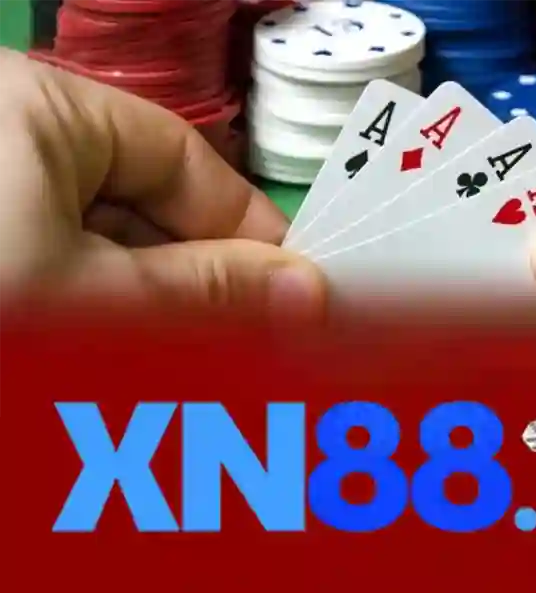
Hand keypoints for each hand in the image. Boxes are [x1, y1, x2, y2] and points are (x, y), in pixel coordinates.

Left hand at [0, 50, 324, 321]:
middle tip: (246, 333)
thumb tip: (309, 289)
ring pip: (100, 230)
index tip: (295, 287)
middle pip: (143, 195)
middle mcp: (14, 125)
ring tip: (181, 349)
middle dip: (194, 270)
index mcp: (40, 104)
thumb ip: (206, 287)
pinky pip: (57, 248)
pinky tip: (118, 338)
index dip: (247, 225)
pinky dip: (93, 294)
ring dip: (145, 291)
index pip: (180, 155)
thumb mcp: (96, 296)